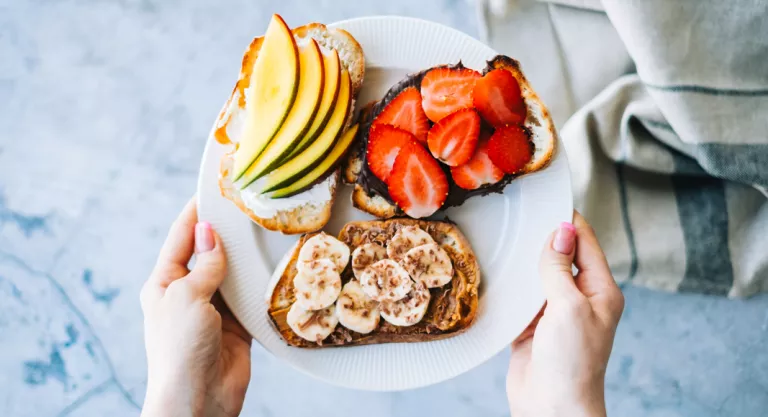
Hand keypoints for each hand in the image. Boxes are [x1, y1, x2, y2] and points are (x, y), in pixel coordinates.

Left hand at [140, 198, 251, 416]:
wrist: (198, 402)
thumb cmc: (180, 350)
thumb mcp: (186, 298)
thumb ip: (203, 265)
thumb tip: (207, 231)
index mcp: (165, 282)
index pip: (182, 238)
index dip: (197, 213)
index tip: (214, 189)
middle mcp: (187, 292)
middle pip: (209, 253)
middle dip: (226, 232)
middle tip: (249, 207)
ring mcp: (212, 310)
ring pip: (231, 274)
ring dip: (245, 258)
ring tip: (265, 232)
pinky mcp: (235, 327)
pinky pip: (248, 298)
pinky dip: (259, 285)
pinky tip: (273, 268)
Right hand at [507, 211, 623, 416]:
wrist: (552, 409)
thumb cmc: (571, 363)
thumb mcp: (568, 307)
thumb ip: (560, 268)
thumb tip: (562, 230)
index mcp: (600, 291)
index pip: (585, 243)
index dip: (567, 220)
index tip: (546, 198)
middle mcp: (580, 299)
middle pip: (561, 257)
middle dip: (542, 238)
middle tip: (517, 216)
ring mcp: (556, 314)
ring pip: (538, 276)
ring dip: (524, 263)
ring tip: (504, 239)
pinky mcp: (533, 328)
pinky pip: (522, 299)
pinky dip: (511, 287)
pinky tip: (497, 274)